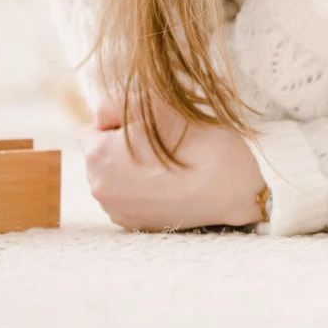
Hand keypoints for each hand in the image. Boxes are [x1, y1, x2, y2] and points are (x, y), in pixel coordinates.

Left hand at [79, 96, 265, 231]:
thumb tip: (100, 114)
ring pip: (115, 176)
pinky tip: (171, 184)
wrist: (235, 193)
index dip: (122, 121)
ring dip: (134, 167)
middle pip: (101, 154)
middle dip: (124, 145)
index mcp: (100, 156)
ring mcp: (116, 210)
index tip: (153, 126)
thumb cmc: (202, 146)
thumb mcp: (165, 109)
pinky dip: (144, 188)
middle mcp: (99, 187)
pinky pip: (128, 196)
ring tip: (170, 165)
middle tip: (165, 143)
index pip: (92, 127)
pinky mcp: (133, 224)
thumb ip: (122, 103)